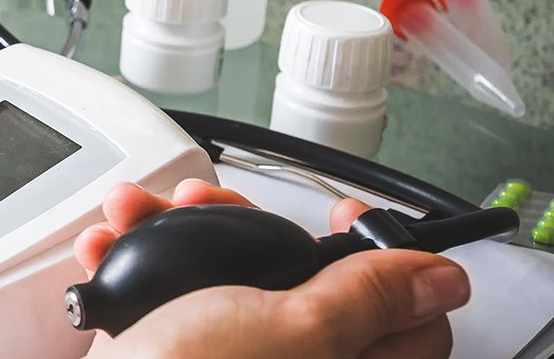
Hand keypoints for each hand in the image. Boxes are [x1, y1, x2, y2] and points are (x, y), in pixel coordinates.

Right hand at [79, 181, 471, 358]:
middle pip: (306, 282)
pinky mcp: (177, 356)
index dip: (387, 258)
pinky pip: (170, 300)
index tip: (341, 217)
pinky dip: (136, 265)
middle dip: (245, 225)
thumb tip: (441, 279)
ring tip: (138, 218)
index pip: (410, 320)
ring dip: (175, 234)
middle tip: (209, 208)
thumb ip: (366, 298)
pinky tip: (111, 250)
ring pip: (228, 281)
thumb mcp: (288, 329)